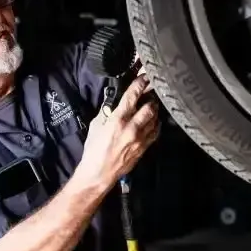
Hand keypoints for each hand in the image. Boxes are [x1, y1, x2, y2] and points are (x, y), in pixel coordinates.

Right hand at [75, 75, 159, 189]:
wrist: (99, 173)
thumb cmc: (94, 149)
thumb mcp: (96, 125)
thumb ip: (106, 112)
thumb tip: (113, 102)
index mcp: (118, 120)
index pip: (133, 96)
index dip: (140, 83)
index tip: (144, 77)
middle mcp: (132, 128)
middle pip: (150, 106)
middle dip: (151, 96)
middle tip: (151, 90)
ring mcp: (140, 138)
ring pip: (155, 118)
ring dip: (154, 109)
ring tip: (152, 103)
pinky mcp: (144, 147)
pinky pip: (156, 131)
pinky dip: (156, 123)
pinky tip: (153, 120)